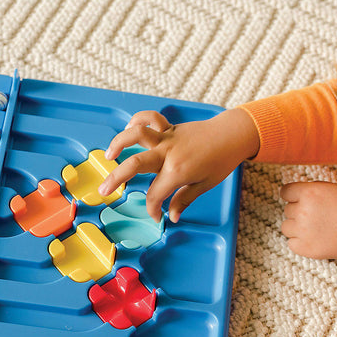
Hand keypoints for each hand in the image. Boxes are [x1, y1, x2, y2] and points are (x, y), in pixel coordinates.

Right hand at [99, 108, 258, 222]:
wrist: (232, 135)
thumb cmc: (221, 161)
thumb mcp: (204, 185)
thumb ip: (183, 200)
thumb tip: (172, 216)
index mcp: (177, 172)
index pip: (155, 194)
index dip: (152, 209)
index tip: (156, 216)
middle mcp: (168, 153)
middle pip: (134, 165)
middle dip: (116, 180)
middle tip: (103, 191)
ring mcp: (167, 138)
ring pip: (136, 134)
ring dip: (118, 143)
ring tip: (108, 155)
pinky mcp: (170, 128)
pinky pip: (149, 119)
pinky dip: (138, 121)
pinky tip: (129, 131)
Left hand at [280, 181, 336, 265]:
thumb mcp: (336, 188)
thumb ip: (314, 189)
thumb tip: (296, 192)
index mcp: (310, 193)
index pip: (285, 191)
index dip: (292, 195)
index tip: (298, 200)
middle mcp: (303, 211)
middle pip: (287, 210)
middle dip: (299, 211)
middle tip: (318, 216)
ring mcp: (302, 231)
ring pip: (286, 227)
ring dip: (296, 227)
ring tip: (315, 228)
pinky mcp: (304, 248)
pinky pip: (291, 243)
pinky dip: (299, 242)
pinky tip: (314, 239)